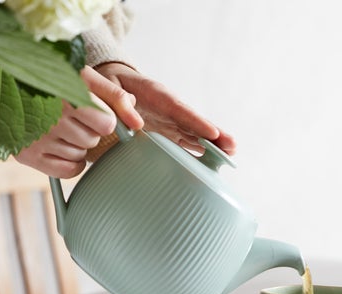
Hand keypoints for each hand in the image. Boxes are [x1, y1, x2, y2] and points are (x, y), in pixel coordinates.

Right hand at [14, 66, 143, 177]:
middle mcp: (50, 120)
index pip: (106, 124)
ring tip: (61, 126)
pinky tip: (61, 145)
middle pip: (92, 140)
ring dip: (78, 145)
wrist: (4, 80)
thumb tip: (138, 124)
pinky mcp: (27, 156)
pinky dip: (71, 162)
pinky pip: (69, 171)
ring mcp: (37, 140)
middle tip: (72, 116)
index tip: (94, 111)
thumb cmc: (53, 77)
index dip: (104, 118)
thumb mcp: (84, 76)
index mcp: (65, 96)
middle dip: (89, 130)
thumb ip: (115, 96)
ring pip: (81, 155)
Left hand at [94, 62, 235, 154]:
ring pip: (196, 133)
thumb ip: (119, 101)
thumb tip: (135, 121)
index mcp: (158, 96)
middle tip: (232, 146)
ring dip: (213, 144)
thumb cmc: (110, 85)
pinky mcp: (169, 130)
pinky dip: (199, 150)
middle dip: (214, 134)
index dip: (196, 121)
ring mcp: (172, 120)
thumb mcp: (108, 87)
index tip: (212, 132)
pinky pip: (187, 141)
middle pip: (195, 122)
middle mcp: (170, 109)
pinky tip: (211, 161)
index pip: (180, 109)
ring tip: (230, 155)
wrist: (113, 83)